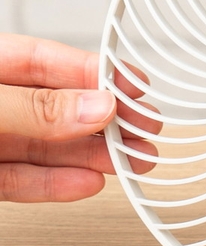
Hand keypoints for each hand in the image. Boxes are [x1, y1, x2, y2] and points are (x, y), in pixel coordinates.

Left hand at [0, 33, 155, 201]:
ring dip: (92, 156)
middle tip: (144, 128)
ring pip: (45, 148)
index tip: (134, 86)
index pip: (43, 61)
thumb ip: (33, 108)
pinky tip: (88, 182)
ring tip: (132, 161)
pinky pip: (20, 181)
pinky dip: (56, 184)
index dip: (93, 72)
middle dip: (105, 119)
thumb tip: (95, 107)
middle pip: (55, 107)